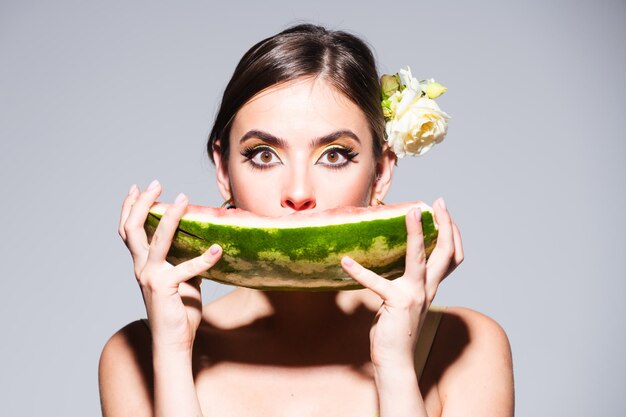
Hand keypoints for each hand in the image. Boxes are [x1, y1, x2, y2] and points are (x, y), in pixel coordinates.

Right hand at [118, 180, 222, 353]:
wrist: (175, 341)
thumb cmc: (179, 311)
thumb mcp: (184, 282)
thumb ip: (187, 262)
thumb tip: (203, 246)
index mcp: (142, 264)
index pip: (128, 231)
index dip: (129, 208)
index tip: (137, 188)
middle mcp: (142, 268)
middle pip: (133, 229)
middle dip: (142, 203)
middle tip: (156, 184)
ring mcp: (151, 277)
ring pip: (156, 240)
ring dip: (170, 217)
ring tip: (183, 199)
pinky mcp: (165, 288)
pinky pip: (186, 269)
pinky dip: (203, 259)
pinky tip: (217, 250)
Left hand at [341, 198, 463, 368]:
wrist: (394, 360)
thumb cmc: (395, 329)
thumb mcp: (404, 300)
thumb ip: (405, 282)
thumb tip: (394, 263)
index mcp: (430, 287)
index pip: (451, 256)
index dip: (452, 233)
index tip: (442, 211)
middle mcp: (427, 289)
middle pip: (446, 252)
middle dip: (446, 225)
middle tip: (439, 203)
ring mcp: (414, 295)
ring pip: (421, 259)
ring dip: (417, 234)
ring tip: (411, 213)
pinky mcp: (396, 303)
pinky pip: (377, 283)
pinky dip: (360, 271)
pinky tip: (346, 262)